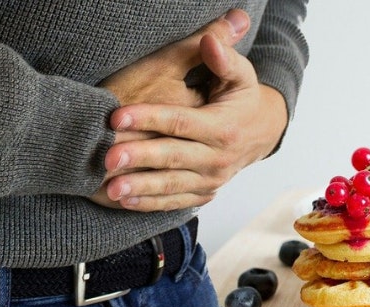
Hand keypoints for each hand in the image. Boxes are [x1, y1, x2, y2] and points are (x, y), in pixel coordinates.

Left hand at [103, 34, 287, 211]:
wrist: (261, 134)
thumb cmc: (242, 100)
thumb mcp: (241, 77)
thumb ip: (224, 59)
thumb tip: (209, 39)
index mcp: (223, 127)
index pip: (180, 122)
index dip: (149, 118)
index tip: (116, 116)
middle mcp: (217, 158)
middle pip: (172, 157)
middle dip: (139, 158)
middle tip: (108, 158)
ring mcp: (211, 180)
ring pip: (171, 185)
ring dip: (140, 188)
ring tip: (112, 189)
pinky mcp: (203, 194)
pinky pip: (175, 202)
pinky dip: (150, 204)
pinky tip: (125, 202)